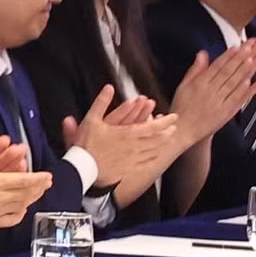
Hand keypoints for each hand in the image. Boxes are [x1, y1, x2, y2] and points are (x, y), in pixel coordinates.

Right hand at [0, 124, 52, 235]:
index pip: (24, 179)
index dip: (38, 178)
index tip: (47, 175)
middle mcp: (1, 197)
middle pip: (27, 192)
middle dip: (39, 186)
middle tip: (47, 183)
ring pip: (22, 204)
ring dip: (32, 198)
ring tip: (39, 193)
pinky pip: (13, 218)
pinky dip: (20, 213)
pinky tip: (23, 209)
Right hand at [64, 84, 181, 192]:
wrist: (83, 168)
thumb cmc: (86, 144)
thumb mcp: (91, 119)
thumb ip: (101, 102)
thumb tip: (109, 88)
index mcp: (128, 134)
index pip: (153, 127)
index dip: (166, 121)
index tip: (173, 117)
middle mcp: (134, 147)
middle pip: (158, 139)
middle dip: (168, 132)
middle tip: (173, 127)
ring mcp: (133, 159)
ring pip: (154, 150)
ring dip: (163, 144)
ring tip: (167, 139)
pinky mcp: (129, 168)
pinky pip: (146, 163)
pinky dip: (154, 158)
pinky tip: (155, 155)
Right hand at [169, 43, 255, 145]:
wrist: (182, 130)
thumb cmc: (182, 108)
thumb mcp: (183, 86)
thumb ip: (195, 70)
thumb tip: (202, 55)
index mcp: (199, 84)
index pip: (216, 67)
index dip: (228, 56)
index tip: (237, 47)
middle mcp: (210, 92)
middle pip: (227, 73)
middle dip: (239, 59)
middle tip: (249, 48)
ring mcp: (219, 102)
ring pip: (234, 84)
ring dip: (244, 72)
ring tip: (252, 60)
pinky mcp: (226, 113)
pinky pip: (237, 99)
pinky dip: (245, 91)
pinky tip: (251, 83)